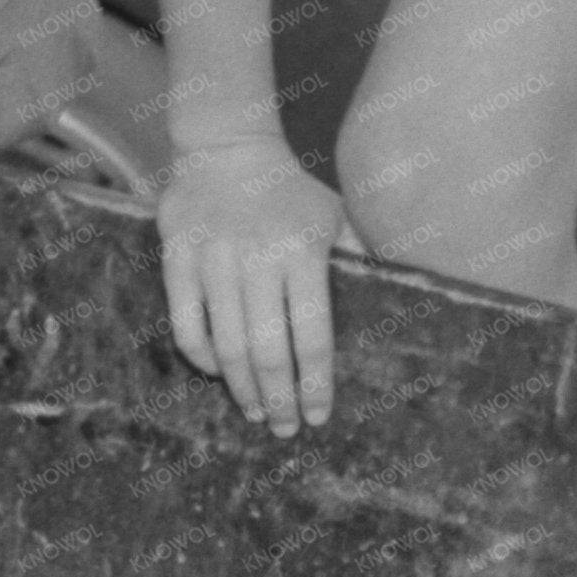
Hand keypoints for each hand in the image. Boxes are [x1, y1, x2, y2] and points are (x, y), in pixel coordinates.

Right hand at [156, 136, 344, 437]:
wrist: (225, 147)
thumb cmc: (290, 192)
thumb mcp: (333, 216)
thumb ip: (357, 259)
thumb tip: (398, 299)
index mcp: (303, 251)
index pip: (312, 335)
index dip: (315, 384)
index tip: (318, 416)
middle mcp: (258, 257)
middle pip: (268, 350)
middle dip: (279, 400)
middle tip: (284, 430)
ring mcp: (214, 257)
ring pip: (226, 344)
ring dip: (241, 388)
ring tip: (254, 413)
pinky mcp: (177, 255)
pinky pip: (185, 322)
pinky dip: (200, 357)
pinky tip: (216, 373)